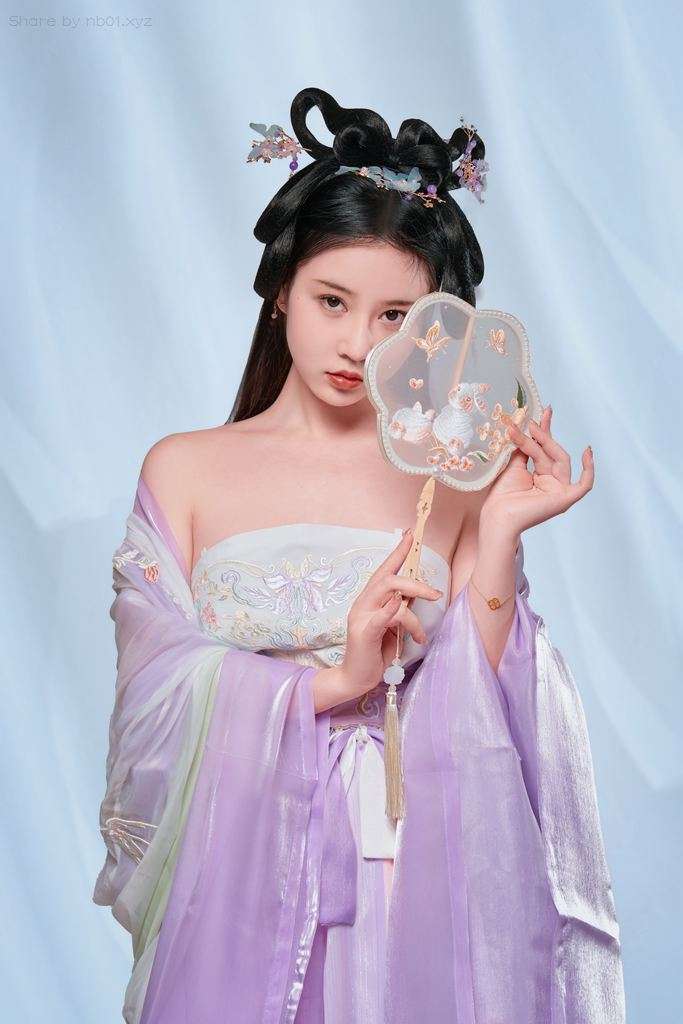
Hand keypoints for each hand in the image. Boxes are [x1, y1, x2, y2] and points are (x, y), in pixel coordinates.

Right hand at [340, 530, 442, 699]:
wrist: (355, 678)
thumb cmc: (375, 652)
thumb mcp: (392, 627)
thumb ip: (400, 609)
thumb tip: (417, 594)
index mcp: (370, 599)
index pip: (385, 570)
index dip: (398, 552)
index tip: (411, 534)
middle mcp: (363, 603)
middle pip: (389, 579)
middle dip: (416, 584)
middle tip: (436, 596)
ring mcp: (361, 617)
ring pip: (392, 597)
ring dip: (413, 616)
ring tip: (420, 636)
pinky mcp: (364, 633)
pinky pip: (380, 617)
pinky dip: (392, 610)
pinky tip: (401, 608)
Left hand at [480, 405, 593, 537]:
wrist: (497, 516)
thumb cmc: (501, 496)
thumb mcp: (513, 465)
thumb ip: (524, 449)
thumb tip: (530, 428)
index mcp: (541, 476)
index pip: (546, 449)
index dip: (547, 430)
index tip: (545, 410)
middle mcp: (552, 483)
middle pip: (553, 453)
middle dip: (542, 436)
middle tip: (530, 422)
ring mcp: (559, 491)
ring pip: (560, 460)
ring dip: (544, 444)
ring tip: (530, 430)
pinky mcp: (564, 499)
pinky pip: (584, 485)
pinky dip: (589, 470)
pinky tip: (587, 452)